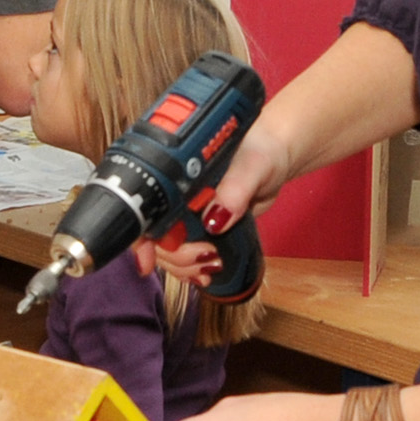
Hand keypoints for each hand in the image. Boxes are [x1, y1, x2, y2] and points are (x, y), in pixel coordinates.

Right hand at [132, 113, 295, 285]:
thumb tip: (215, 218)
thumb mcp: (252, 165)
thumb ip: (235, 189)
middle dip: (173, 256)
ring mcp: (188, 214)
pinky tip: (205, 271)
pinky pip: (185, 255)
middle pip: (153, 236)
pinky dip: (191, 269)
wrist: (276, 158)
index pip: (144, 208)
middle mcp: (176, 195)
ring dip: (183, 266)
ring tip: (209, 265)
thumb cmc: (261, 149)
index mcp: (176, 174)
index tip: (148, 258)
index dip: (142, 237)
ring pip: (167, 251)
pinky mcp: (203, 228)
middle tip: (203, 255)